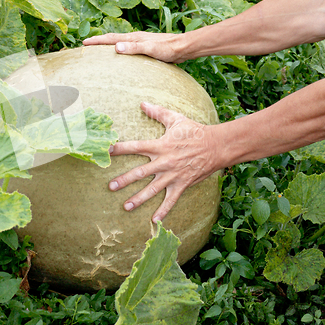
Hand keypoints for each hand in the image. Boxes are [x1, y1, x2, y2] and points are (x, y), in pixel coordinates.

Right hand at [83, 32, 190, 63]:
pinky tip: (121, 57)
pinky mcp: (145, 49)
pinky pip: (127, 49)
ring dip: (108, 45)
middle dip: (99, 42)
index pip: (110, 38)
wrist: (183, 48)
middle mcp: (135, 38)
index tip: (84, 43)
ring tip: (99, 51)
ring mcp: (140, 43)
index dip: (97, 41)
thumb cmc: (168, 49)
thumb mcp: (150, 49)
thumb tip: (116, 47)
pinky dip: (119, 51)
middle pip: (112, 39)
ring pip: (119, 43)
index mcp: (133, 37)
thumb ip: (134, 47)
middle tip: (86, 45)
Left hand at [108, 102, 218, 221]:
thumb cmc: (195, 131)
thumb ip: (158, 112)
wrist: (217, 146)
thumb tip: (142, 103)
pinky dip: (163, 211)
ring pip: (152, 189)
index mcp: (160, 145)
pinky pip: (171, 200)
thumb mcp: (176, 119)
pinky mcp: (182, 184)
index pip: (135, 147)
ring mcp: (173, 175)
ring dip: (139, 199)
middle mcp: (164, 162)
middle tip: (110, 187)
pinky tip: (154, 221)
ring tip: (126, 207)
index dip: (120, 148)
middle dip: (124, 180)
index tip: (107, 151)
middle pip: (140, 172)